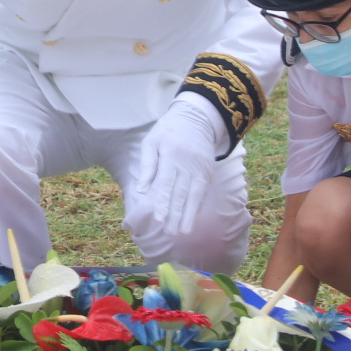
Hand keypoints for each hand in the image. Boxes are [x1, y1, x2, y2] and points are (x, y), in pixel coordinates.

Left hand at [131, 93, 222, 239]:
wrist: (197, 117)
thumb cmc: (168, 131)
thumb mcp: (151, 141)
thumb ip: (147, 165)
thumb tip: (141, 190)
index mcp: (170, 152)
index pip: (166, 181)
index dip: (163, 201)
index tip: (159, 219)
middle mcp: (187, 161)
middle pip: (181, 191)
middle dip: (176, 214)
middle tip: (170, 232)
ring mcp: (200, 166)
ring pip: (195, 194)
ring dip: (189, 214)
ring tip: (184, 231)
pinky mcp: (208, 170)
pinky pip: (203, 191)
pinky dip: (198, 205)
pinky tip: (193, 218)